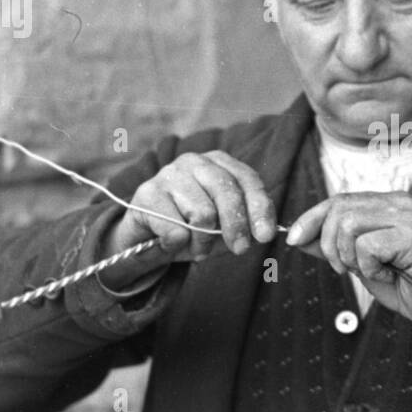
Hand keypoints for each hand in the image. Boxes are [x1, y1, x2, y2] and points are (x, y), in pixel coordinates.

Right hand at [99, 151, 276, 287]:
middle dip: (237, 227)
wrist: (145, 238)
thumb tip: (266, 231)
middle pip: (227, 194)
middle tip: (239, 249)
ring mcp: (169, 174)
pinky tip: (171, 243)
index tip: (266, 235)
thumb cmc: (192, 228)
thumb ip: (246, 221)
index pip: (248, 180)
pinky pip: (176, 230)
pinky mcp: (147, 194)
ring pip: (202, 215)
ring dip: (202, 242)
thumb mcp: (224, 225)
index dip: (260, 208)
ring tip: (195, 247)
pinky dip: (178, 246)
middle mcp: (194, 162)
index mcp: (218, 163)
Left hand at [285, 191, 411, 337]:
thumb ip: (334, 247)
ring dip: (350, 257)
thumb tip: (297, 237)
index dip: (311, 218)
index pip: (338, 200)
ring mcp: (408, 216)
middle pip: (338, 210)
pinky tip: (390, 274)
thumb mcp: (362, 264)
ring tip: (372, 271)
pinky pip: (366, 246)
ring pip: (348, 226)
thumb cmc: (410, 285)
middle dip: (330, 245)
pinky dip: (369, 268)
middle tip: (347, 269)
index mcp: (388, 204)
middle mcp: (399, 202)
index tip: (292, 239)